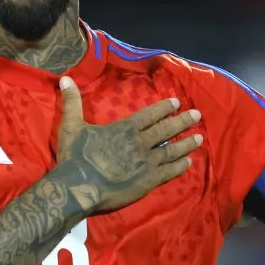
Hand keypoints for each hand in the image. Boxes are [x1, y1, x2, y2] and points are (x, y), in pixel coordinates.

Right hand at [56, 76, 202, 211]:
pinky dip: (180, 167)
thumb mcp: (71, 125)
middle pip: (166, 130)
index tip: (176, 103)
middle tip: (197, 115)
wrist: (79, 186)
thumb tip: (65, 78)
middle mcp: (140, 143)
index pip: (149, 115)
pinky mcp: (148, 181)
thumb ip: (72, 102)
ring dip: (186, 143)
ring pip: (171, 150)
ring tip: (199, 138)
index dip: (163, 108)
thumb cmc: (75, 156)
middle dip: (182, 121)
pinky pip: (168, 172)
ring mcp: (146, 162)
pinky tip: (189, 163)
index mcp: (125, 129)